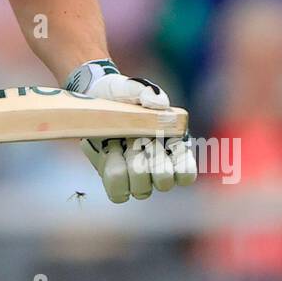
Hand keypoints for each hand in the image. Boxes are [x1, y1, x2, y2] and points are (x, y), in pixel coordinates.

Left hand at [67, 59, 196, 203]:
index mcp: (175, 148)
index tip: (160, 141)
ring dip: (126, 164)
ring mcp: (139, 177)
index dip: (176, 164)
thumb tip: (160, 106)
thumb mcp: (135, 87)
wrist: (94, 99)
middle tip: (134, 139)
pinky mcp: (117, 181)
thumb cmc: (122, 94)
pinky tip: (108, 153)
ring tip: (117, 142)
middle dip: (147, 159)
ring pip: (141, 190)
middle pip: (163, 182)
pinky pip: (118, 193)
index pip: (187, 174)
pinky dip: (112, 172)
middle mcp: (160, 167)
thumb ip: (149, 92)